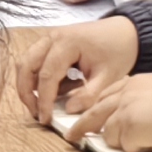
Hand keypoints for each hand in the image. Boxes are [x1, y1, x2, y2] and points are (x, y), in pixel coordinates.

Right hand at [3, 13, 140, 126]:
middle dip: (26, 92)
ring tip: (43, 103)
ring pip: (26, 62)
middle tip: (36, 113)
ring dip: (28, 84)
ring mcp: (49, 38)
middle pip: (25, 65)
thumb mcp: (108, 77)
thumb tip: (68, 110)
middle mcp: (52, 37)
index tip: (45, 119)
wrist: (126, 32)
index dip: (44, 100)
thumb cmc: (118, 51)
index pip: (47, 75)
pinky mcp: (50, 42)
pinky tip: (58, 88)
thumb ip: (89, 95)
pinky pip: (34, 60)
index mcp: (67, 43)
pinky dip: (38, 77)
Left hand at [73, 69, 151, 151]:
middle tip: (71, 137)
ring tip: (147, 139)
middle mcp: (125, 94)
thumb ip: (145, 98)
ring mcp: (124, 110)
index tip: (89, 114)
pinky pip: (126, 146)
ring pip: (109, 134)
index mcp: (134, 82)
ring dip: (124, 141)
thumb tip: (140, 115)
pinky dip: (139, 148)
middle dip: (81, 126)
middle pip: (95, 112)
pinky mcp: (129, 127)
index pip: (108, 94)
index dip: (97, 107)